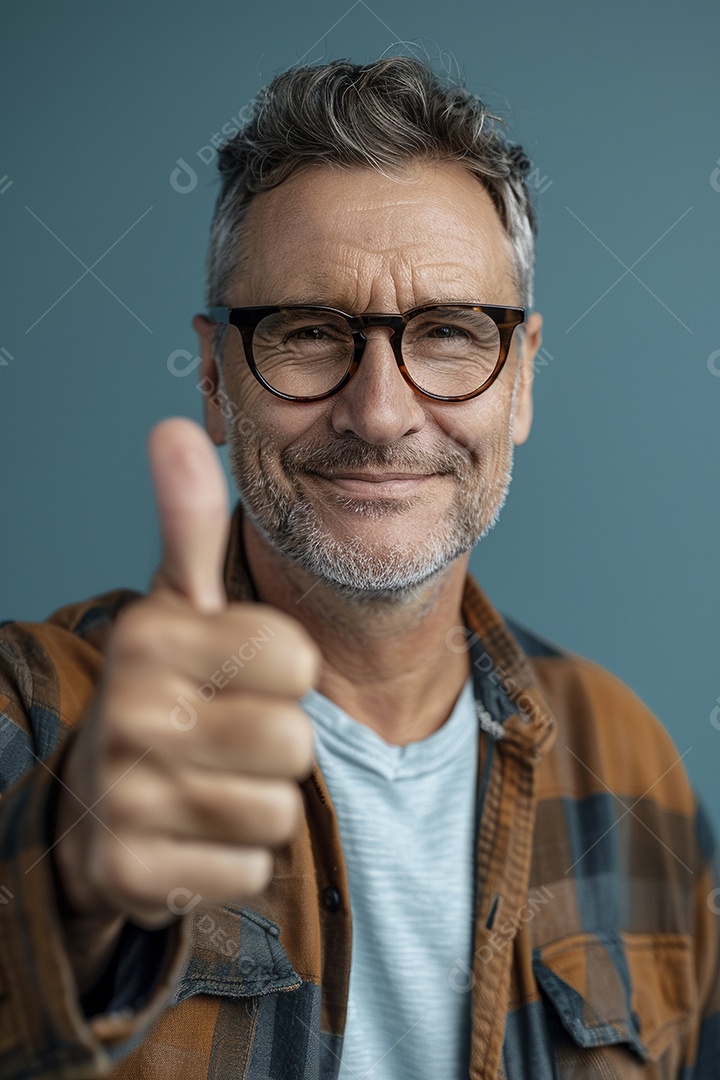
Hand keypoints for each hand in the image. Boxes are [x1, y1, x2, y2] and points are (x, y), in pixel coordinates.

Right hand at [54, 418, 318, 930]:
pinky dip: (237, 856)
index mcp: (150, 637)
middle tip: (222, 736)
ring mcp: (123, 800)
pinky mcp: (133, 875)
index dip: (284, 673)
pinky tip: (193, 833)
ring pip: (277, 809)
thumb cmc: (167, 690)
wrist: (98, 800)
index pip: (297, 662)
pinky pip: (253, 868)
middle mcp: (128, 714)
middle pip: (294, 743)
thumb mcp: (178, 606)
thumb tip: (174, 425)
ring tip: (208, 782)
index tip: (235, 675)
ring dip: (258, 801)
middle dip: (276, 743)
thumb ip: (188, 523)